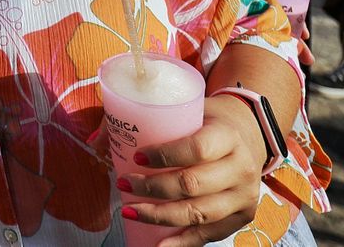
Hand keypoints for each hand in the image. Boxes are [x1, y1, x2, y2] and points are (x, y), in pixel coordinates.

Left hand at [117, 95, 268, 245]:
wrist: (247, 135)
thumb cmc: (206, 121)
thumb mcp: (184, 110)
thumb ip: (141, 120)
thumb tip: (95, 140)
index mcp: (228, 136)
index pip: (196, 149)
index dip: (164, 156)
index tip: (136, 158)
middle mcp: (241, 167)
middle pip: (193, 185)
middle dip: (152, 189)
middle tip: (123, 184)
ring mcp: (244, 196)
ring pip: (199, 214)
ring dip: (160, 216)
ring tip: (130, 212)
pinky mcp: (242, 217)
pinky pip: (210, 234)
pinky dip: (183, 242)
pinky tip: (160, 245)